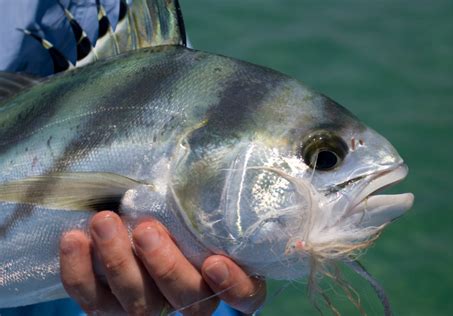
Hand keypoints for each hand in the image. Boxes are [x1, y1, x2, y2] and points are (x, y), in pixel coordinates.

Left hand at [59, 211, 265, 314]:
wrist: (134, 226)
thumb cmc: (177, 211)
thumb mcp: (196, 203)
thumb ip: (202, 198)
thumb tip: (199, 160)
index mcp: (222, 277)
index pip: (245, 296)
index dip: (233, 286)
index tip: (214, 261)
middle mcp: (191, 299)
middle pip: (187, 298)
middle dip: (165, 266)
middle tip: (146, 229)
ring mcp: (150, 308)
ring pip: (138, 304)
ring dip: (119, 262)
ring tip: (104, 221)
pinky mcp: (110, 309)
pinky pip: (93, 301)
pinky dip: (80, 272)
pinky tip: (74, 239)